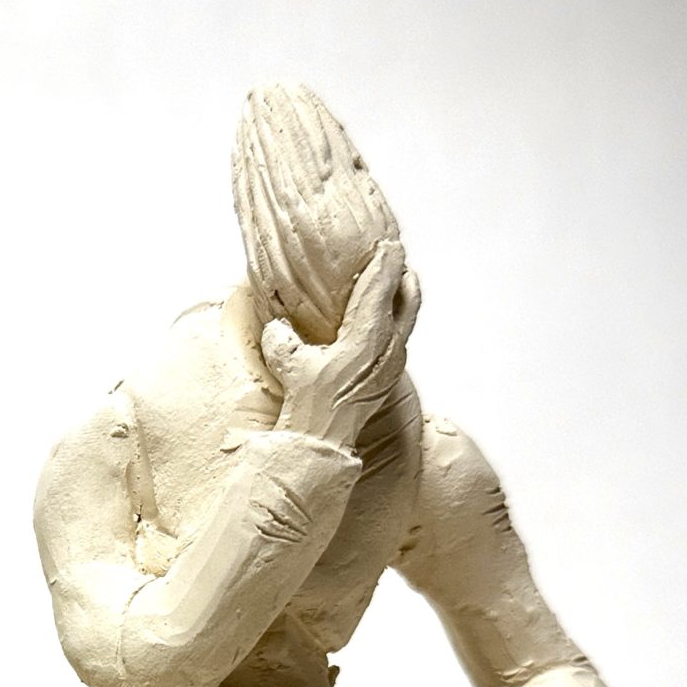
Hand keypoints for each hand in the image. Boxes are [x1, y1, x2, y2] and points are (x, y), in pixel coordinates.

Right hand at [260, 239, 420, 451]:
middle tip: (395, 258)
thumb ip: (283, 338)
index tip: (388, 243)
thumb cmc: (309, 404)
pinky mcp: (389, 376)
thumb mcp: (287, 362)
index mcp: (369, 336)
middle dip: (402, 275)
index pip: (381, 287)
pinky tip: (378, 323)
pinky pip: (399, 336)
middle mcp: (389, 347)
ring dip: (400, 297)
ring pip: (406, 318)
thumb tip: (279, 327)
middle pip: (408, 298)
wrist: (322, 443)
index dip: (385, 262)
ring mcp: (393, 363)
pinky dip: (393, 320)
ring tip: (392, 283)